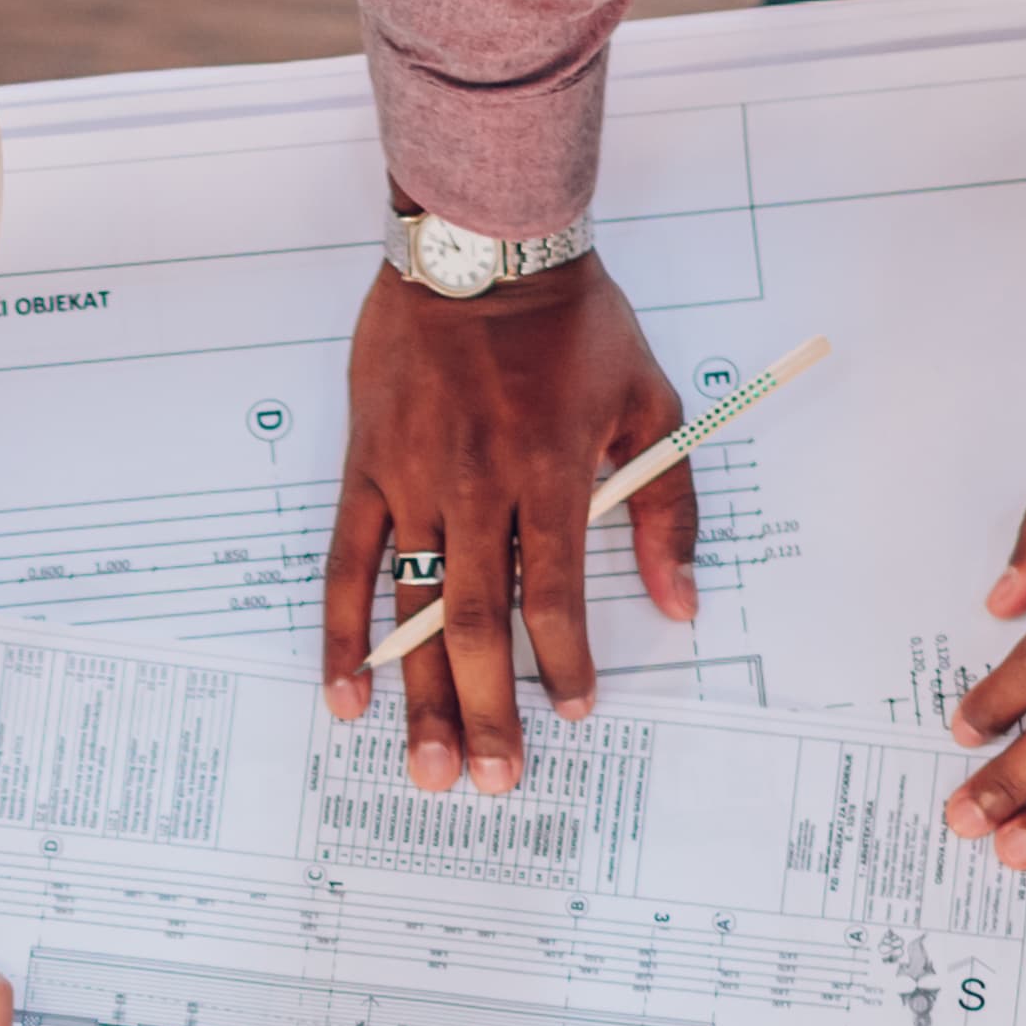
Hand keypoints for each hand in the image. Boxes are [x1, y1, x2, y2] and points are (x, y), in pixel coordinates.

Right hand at [316, 255, 689, 796]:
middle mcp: (476, 487)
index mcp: (549, 473)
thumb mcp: (648, 404)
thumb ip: (665, 508)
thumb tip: (681, 603)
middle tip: (489, 781)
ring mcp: (412, 481)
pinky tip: (349, 698)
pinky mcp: (366, 469)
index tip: (575, 709)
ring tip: (426, 768)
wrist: (483, 245)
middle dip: (486, 710)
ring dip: (419, 696)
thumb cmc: (571, 324)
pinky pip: (347, 564)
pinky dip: (343, 636)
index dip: (567, 661)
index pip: (557, 593)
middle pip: (480, 623)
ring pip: (413, 608)